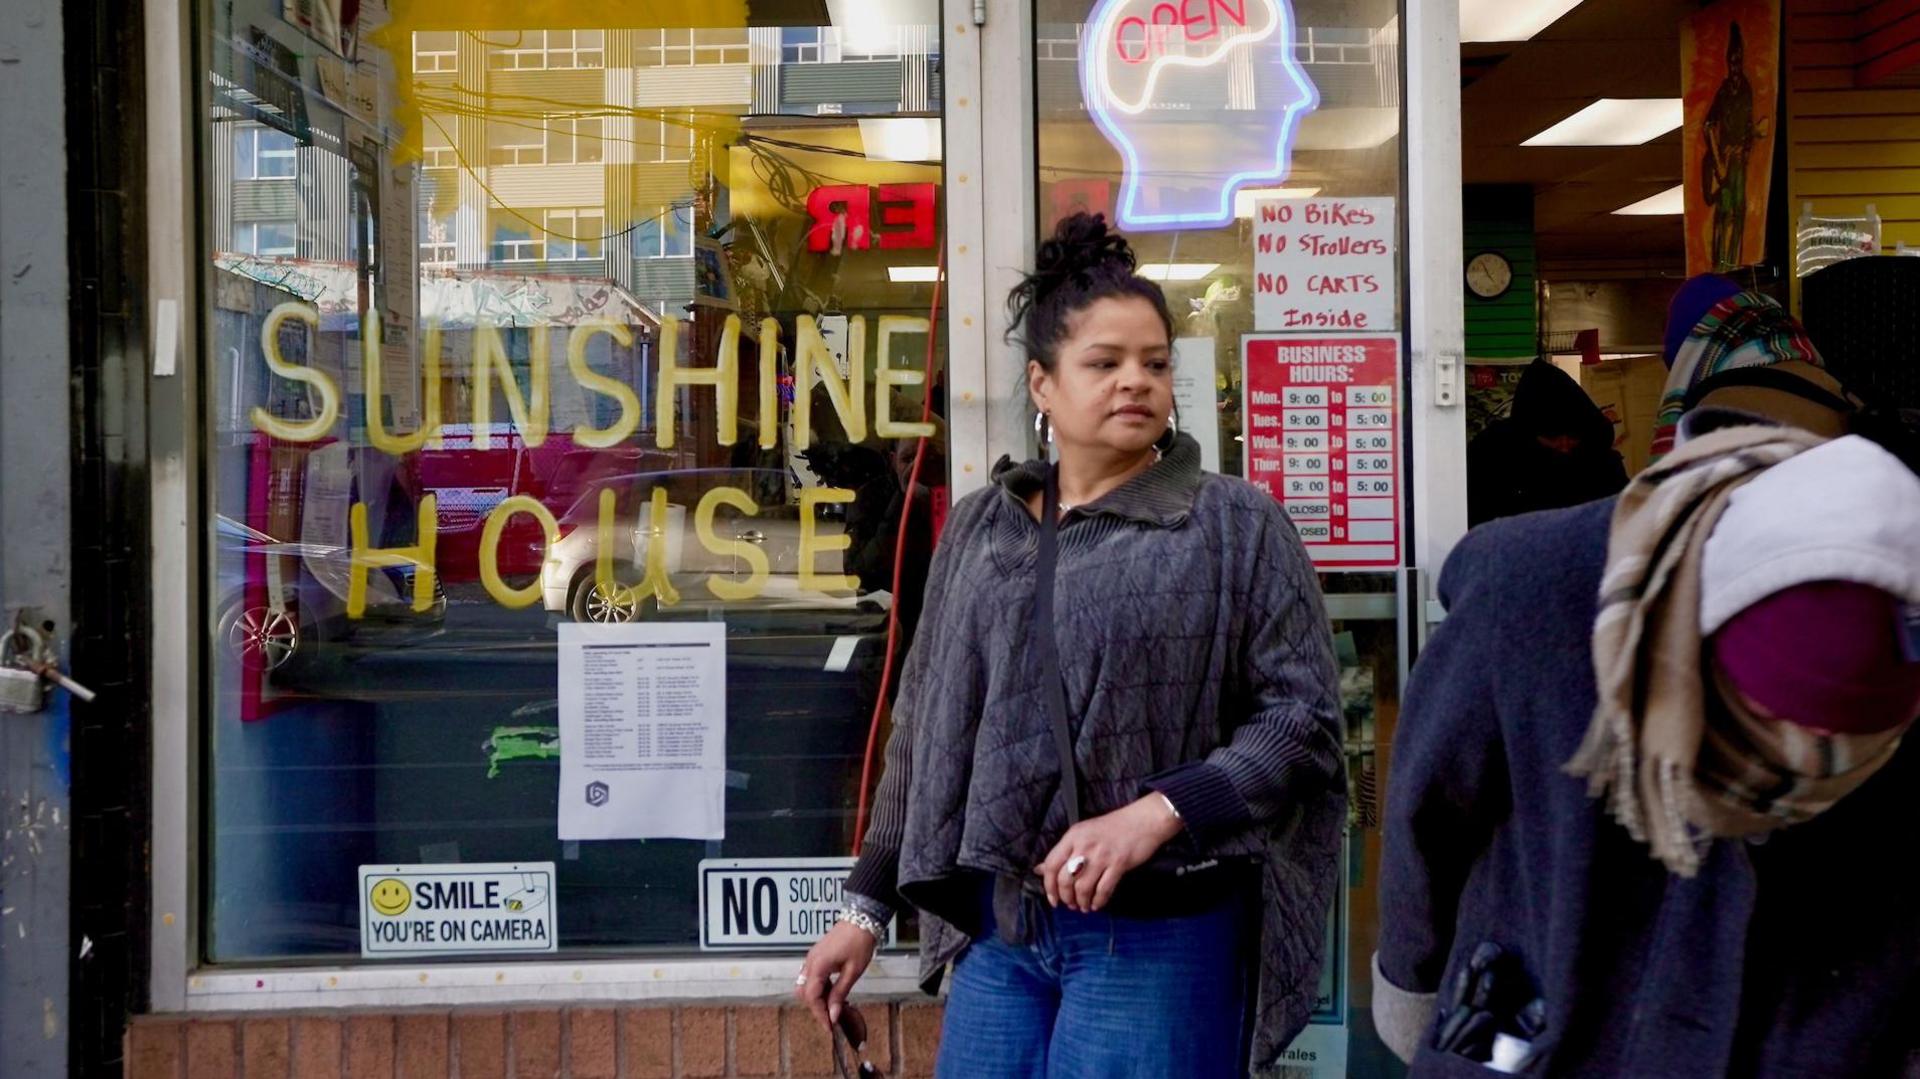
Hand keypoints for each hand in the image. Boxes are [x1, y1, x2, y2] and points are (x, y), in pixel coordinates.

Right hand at [794, 920, 878, 1032]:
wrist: (861, 919)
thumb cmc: (859, 943)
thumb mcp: (853, 971)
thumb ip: (840, 993)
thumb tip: (833, 1014)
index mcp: (818, 966)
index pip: (811, 997)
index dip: (819, 1014)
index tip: (829, 1027)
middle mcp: (810, 962)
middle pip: (804, 992)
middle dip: (816, 1007)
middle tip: (831, 1017)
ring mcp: (812, 958)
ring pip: (806, 985)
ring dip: (817, 998)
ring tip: (835, 1006)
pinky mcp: (817, 956)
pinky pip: (811, 977)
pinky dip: (819, 988)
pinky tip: (833, 993)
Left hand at [1034, 795, 1184, 912]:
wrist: (1143, 820)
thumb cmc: (1112, 827)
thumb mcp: (1083, 833)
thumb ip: (1063, 852)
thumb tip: (1039, 869)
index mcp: (1073, 836)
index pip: (1051, 864)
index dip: (1048, 886)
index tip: (1052, 899)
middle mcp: (1084, 845)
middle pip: (1065, 879)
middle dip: (1066, 897)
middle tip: (1070, 904)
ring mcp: (1102, 855)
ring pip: (1083, 887)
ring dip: (1082, 902)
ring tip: (1084, 906)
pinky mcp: (1119, 863)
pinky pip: (1104, 889)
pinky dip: (1099, 901)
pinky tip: (1097, 904)